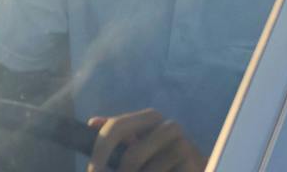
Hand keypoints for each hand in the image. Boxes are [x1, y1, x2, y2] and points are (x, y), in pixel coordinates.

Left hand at [87, 109, 205, 171]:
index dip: (99, 151)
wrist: (194, 171)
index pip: (116, 127)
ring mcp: (184, 145)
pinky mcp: (194, 163)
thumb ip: (119, 137)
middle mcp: (170, 127)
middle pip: (131, 156)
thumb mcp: (136, 149)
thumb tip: (92, 122)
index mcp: (152, 119)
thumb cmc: (160, 163)